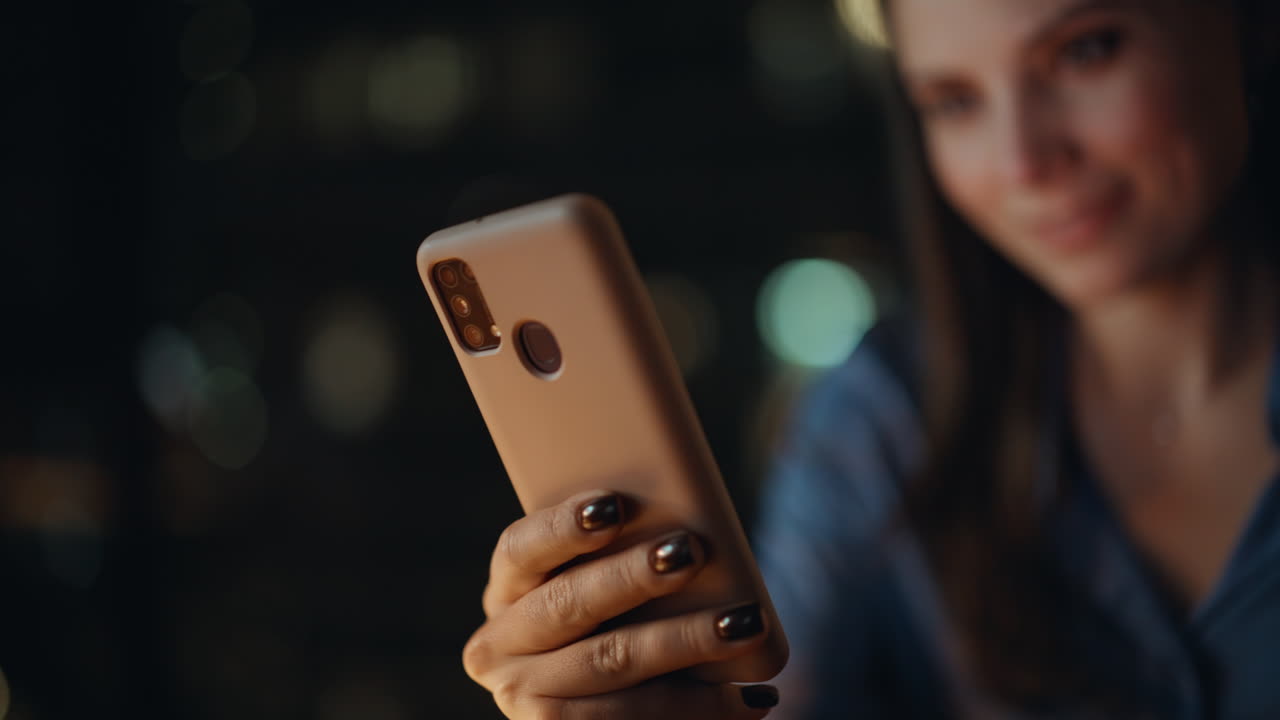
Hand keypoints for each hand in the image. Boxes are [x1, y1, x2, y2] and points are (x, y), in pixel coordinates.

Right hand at [463, 489, 779, 718]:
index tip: (613, 506)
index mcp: (506, 590)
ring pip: (611, 664)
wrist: (596, 709)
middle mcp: (501, 648)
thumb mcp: (600, 584)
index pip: (520, 548)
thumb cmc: (613, 619)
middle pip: (570, 604)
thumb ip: (621, 552)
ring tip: (746, 624)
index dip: (562, 526)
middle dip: (633, 576)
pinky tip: (754, 697)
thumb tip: (689, 525)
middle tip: (693, 551)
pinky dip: (704, 706)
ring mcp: (529, 703)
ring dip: (685, 642)